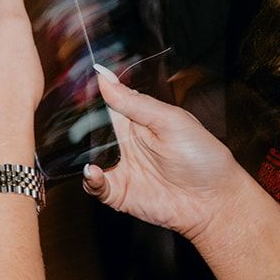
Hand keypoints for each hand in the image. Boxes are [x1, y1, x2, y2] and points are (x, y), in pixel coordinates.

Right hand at [82, 67, 255, 243]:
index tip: (71, 86)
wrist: (215, 202)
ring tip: (84, 152)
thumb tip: (104, 78)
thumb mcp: (171, 121)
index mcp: (135, 119)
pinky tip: (94, 172)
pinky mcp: (116, 191)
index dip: (87, 94)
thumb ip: (135, 103)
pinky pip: (92, 184)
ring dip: (77, 153)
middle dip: (73, 125)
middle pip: (86, 129)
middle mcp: (122, 142)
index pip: (103, 102)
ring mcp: (117, 167)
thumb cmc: (203, 158)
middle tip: (65, 122)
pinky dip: (88, 178)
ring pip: (84, 156)